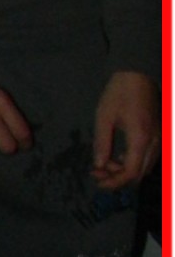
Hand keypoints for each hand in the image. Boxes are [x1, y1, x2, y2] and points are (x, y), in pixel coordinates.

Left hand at [91, 69, 158, 189]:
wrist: (138, 74)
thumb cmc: (119, 93)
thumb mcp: (104, 117)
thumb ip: (102, 143)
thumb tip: (98, 165)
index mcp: (141, 138)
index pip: (131, 172)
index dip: (115, 181)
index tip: (98, 182)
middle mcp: (155, 143)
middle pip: (140, 174)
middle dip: (118, 178)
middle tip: (97, 173)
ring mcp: (159, 140)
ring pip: (145, 167)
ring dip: (126, 171)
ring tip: (104, 165)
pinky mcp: (159, 136)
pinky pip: (149, 158)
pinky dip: (134, 162)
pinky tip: (118, 157)